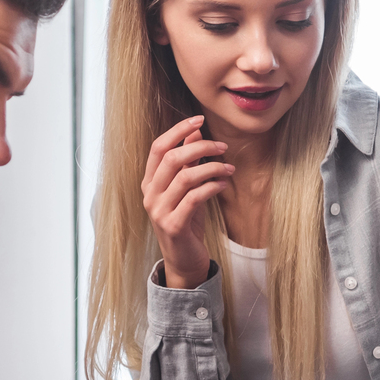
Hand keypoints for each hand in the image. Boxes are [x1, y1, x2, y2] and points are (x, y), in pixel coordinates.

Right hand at [143, 116, 232, 289]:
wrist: (183, 259)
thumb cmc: (186, 220)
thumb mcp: (187, 188)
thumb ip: (188, 161)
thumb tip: (196, 131)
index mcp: (149, 182)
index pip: (158, 147)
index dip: (178, 131)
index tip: (199, 119)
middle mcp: (150, 195)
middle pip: (171, 159)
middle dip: (200, 147)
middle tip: (222, 146)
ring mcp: (159, 211)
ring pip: (185, 178)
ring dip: (212, 168)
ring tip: (229, 169)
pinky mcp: (173, 226)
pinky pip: (194, 198)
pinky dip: (211, 187)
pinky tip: (223, 184)